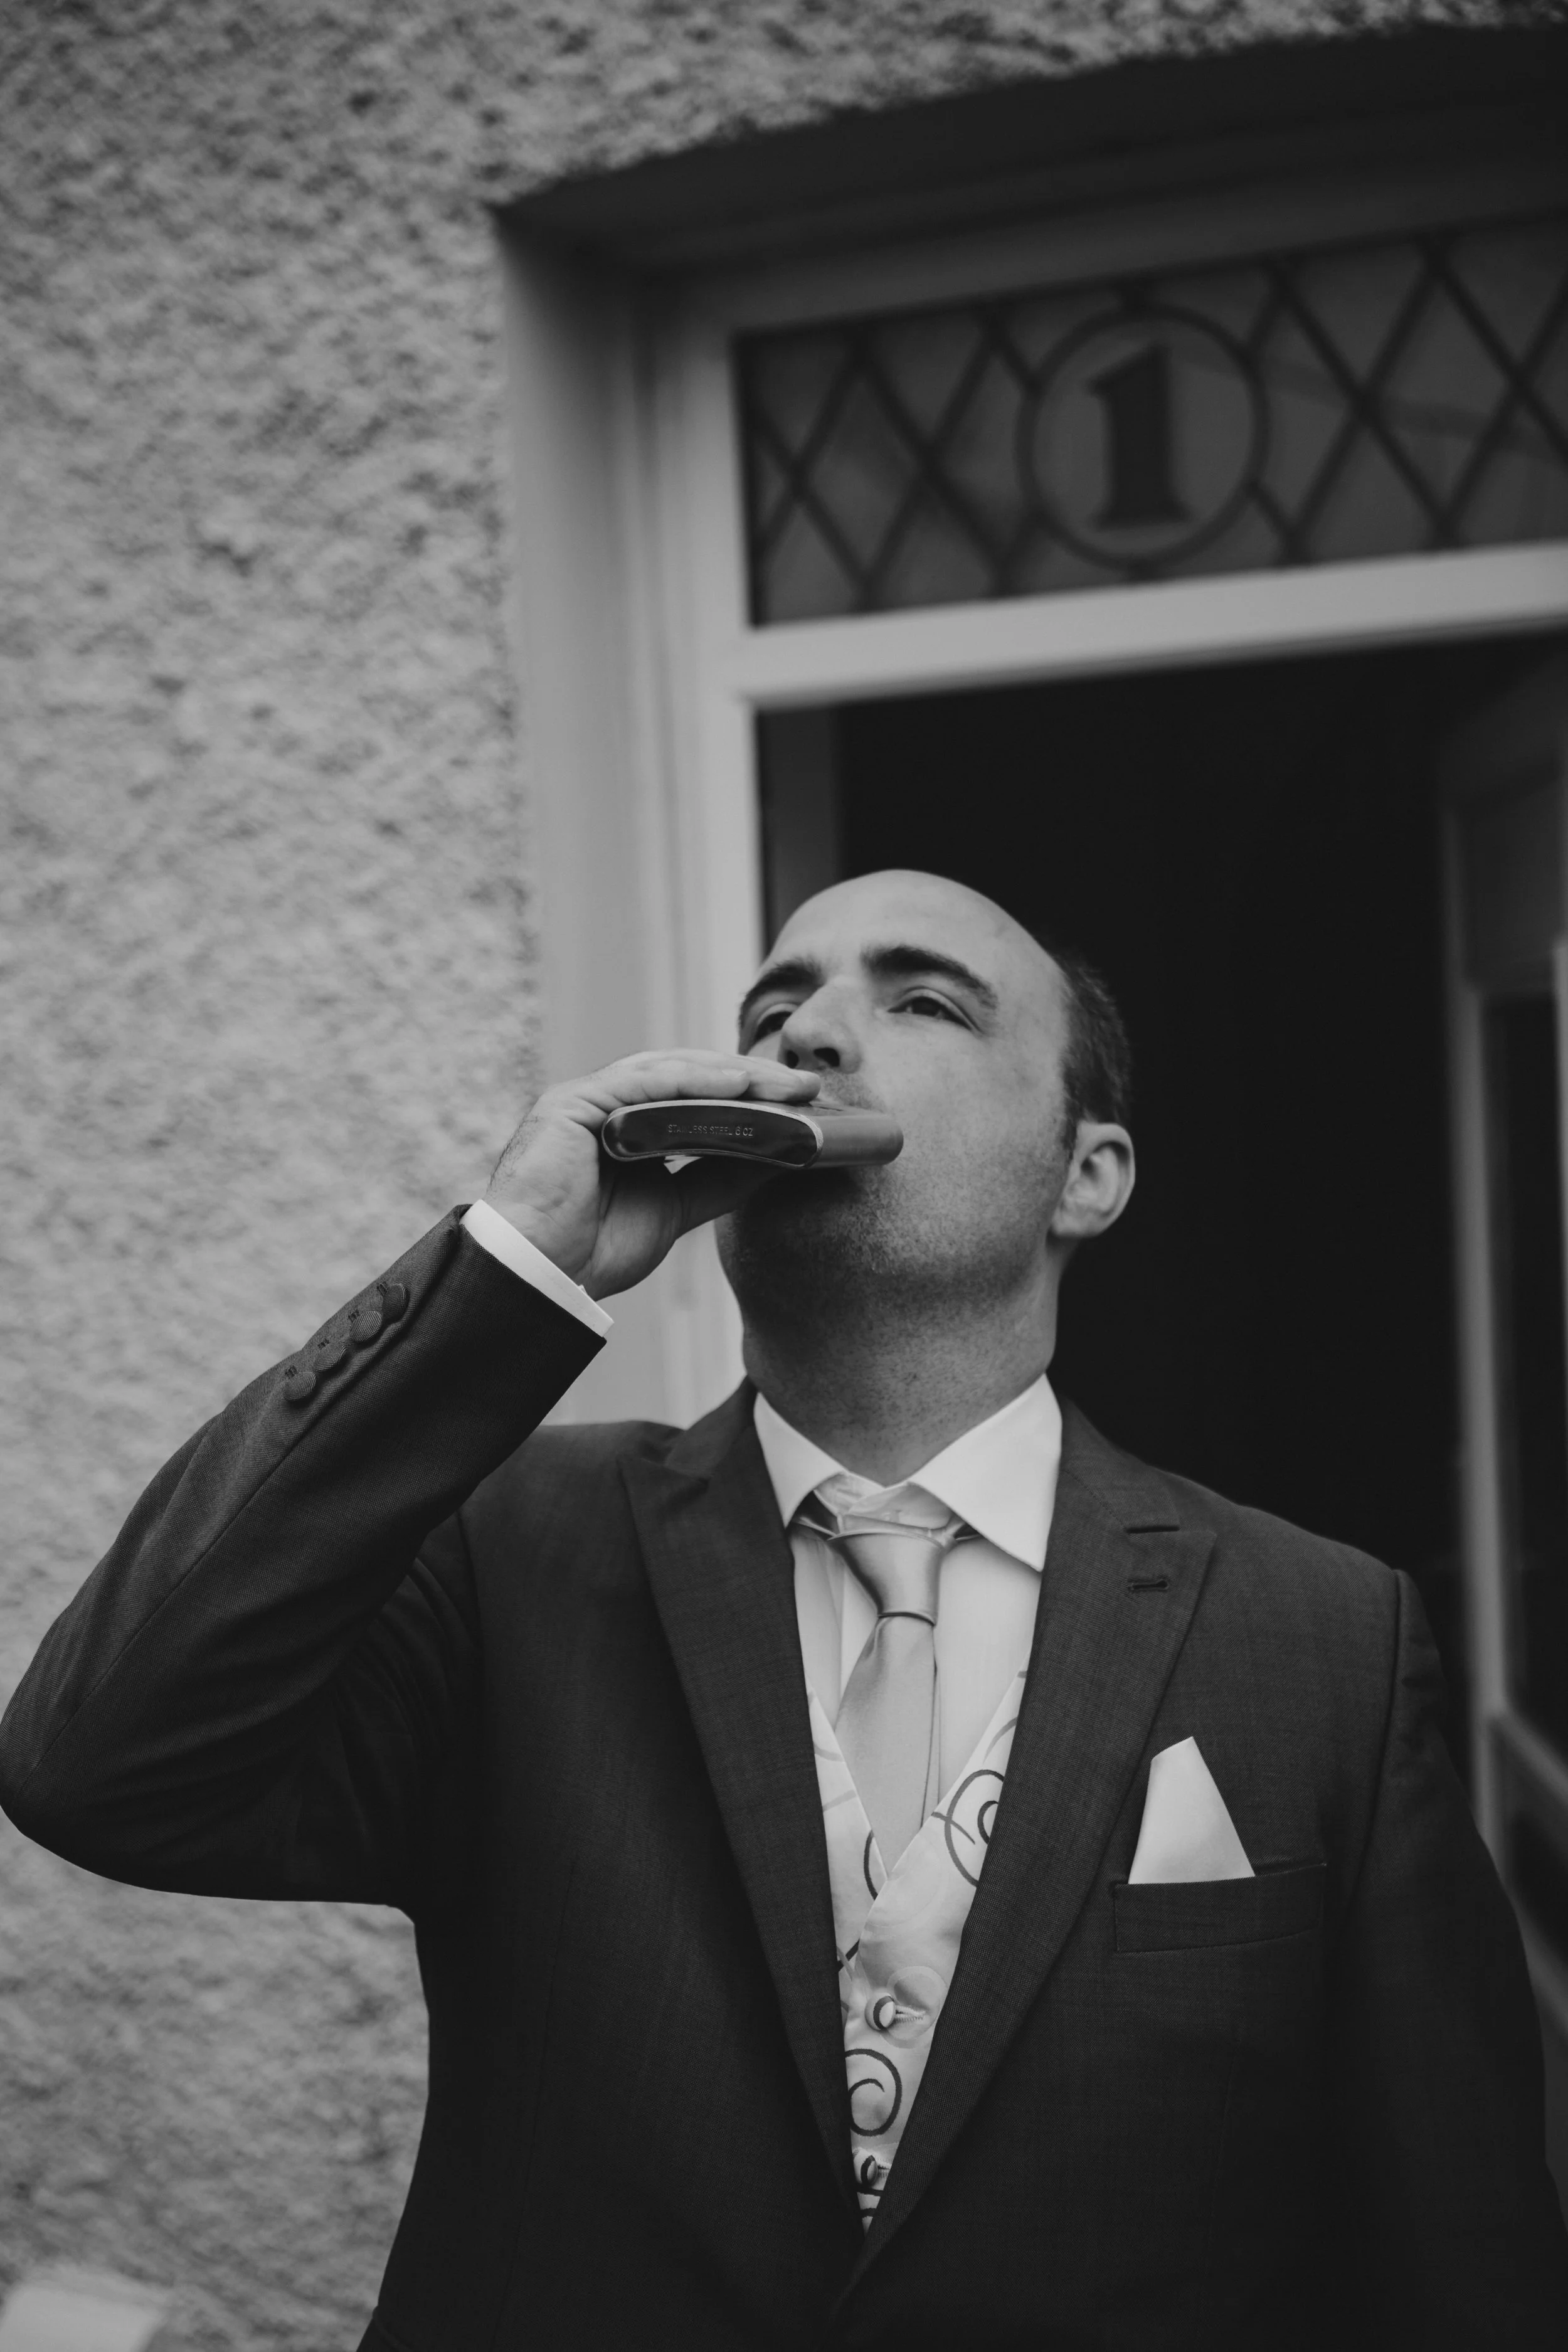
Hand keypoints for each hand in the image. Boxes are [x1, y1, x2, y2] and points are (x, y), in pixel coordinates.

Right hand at [483, 1051, 820, 1298]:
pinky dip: (692, 1080)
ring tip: (783, 1086)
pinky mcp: (574, 1102)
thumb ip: (721, 1179)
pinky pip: (641, 1082)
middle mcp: (610, 1105)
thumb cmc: (593, 1249)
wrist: (538, 1277)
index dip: (751, 1095)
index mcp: (630, 1126)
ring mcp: (590, 1099)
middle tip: (807, 1088)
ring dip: (733, 1075)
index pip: (699, 1095)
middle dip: (752, 1079)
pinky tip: (736, 1084)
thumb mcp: (677, 1208)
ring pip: (672, 1071)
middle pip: (691, 1076)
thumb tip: (782, 1157)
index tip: (805, 1104)